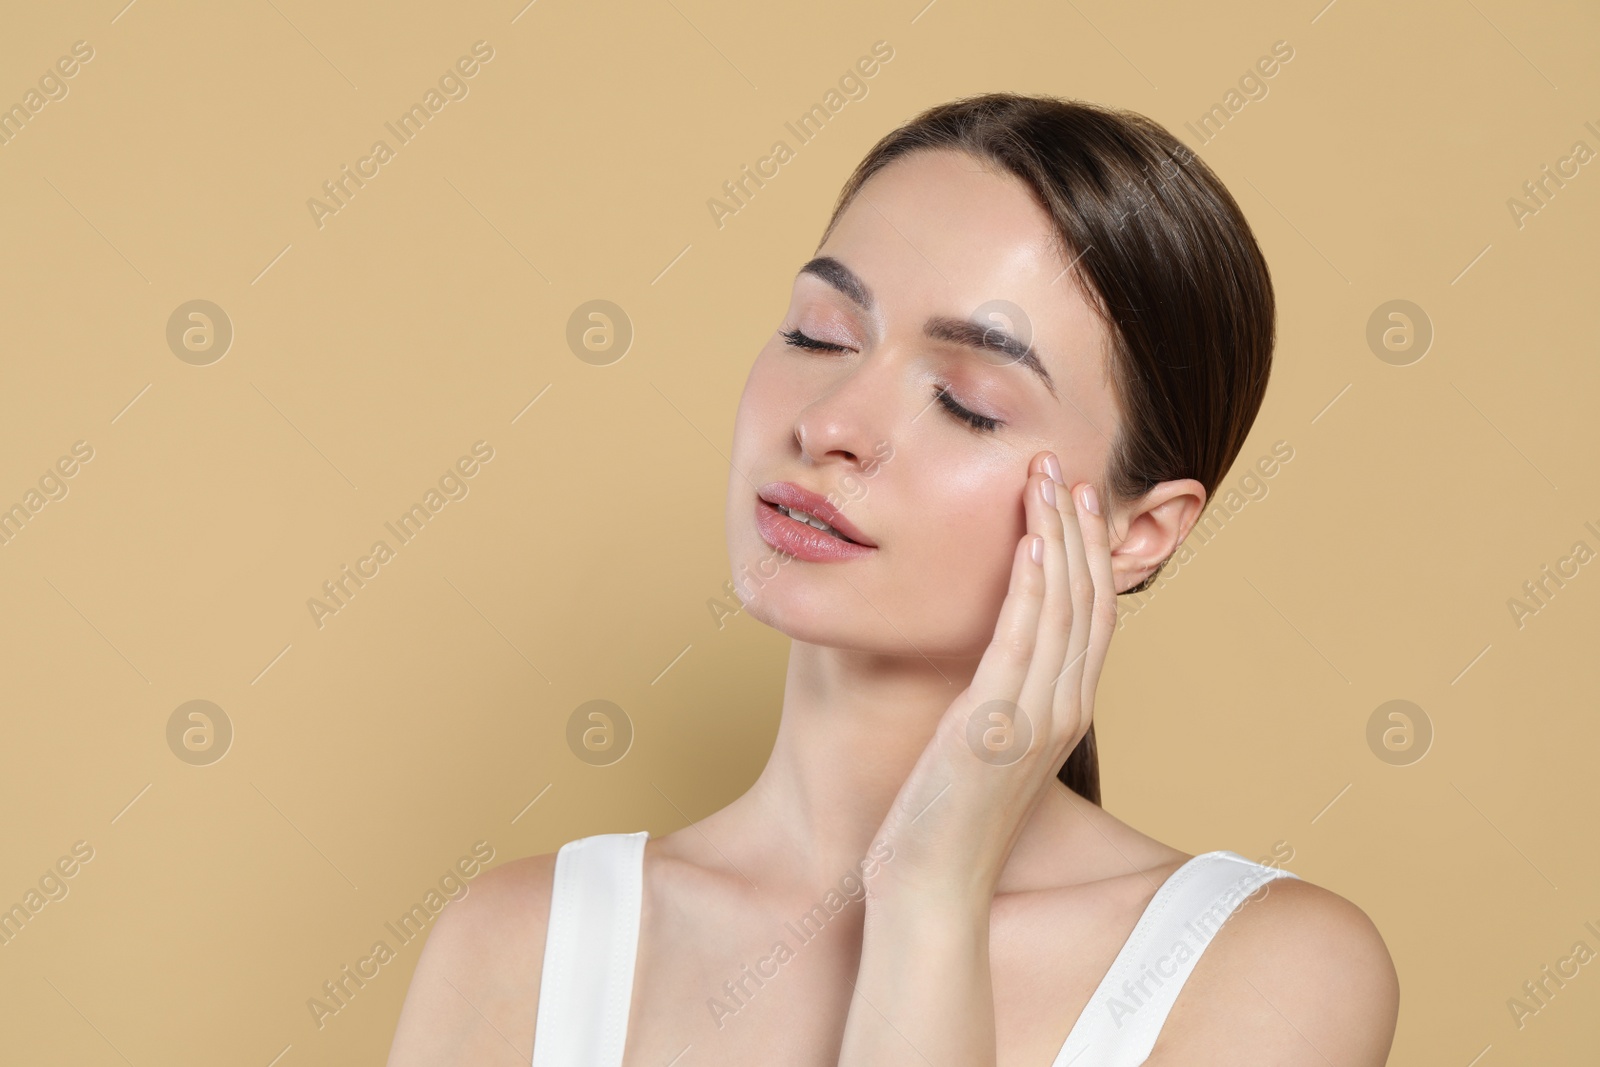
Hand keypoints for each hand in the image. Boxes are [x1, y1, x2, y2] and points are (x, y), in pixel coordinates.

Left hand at [869, 450, 1117, 908]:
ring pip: (1063, 608)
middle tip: (1064, 467)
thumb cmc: (947, 816)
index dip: (1090, 552)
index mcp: (1064, 712)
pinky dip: (1031, 585)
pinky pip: (1022, 640)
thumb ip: (1001, 699)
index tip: (1077, 499)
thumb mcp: (985, 745)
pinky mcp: (995, 724)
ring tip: (1046, 479)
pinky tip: (1028, 540)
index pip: (1093, 615)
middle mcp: (1063, 710)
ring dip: (1056, 536)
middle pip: (1088, 599)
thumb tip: (991, 658)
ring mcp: (1035, 718)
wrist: (930, 884)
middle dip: (1078, 528)